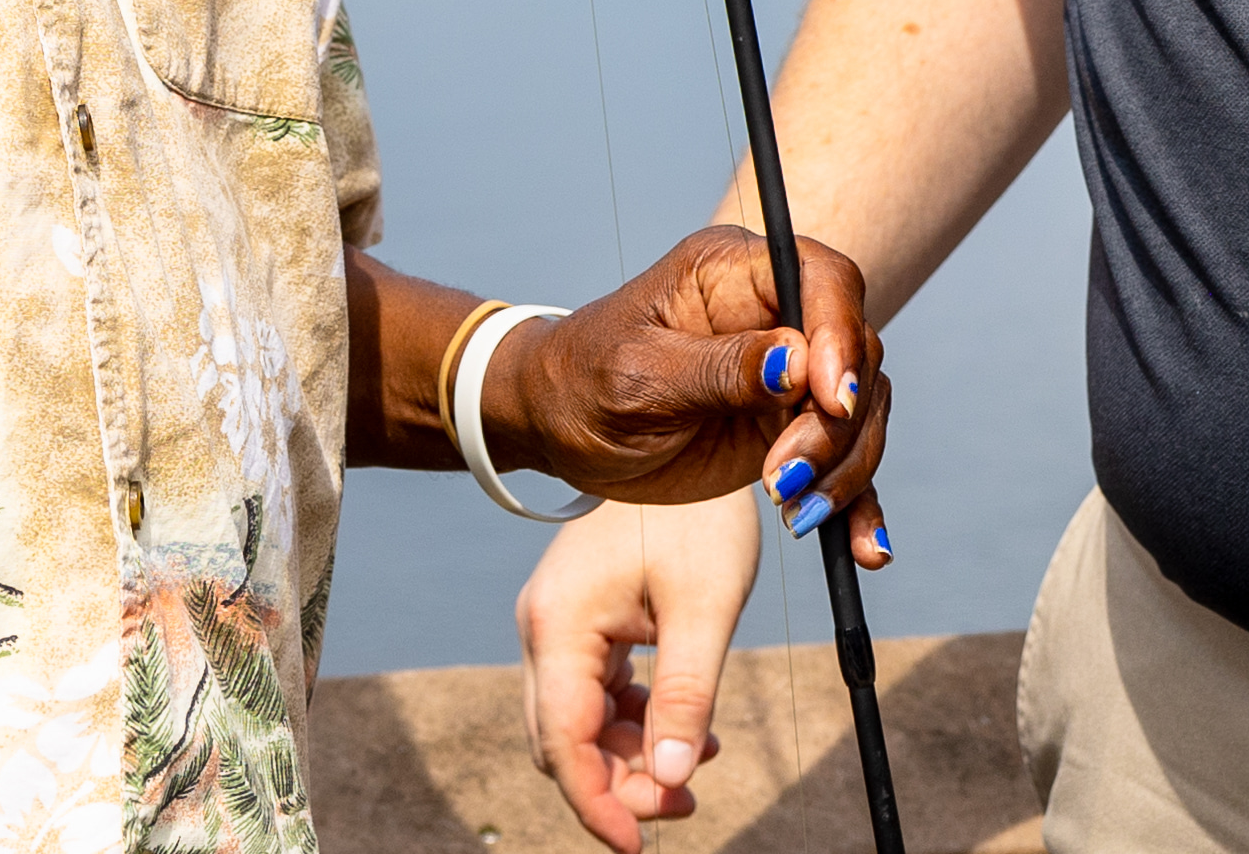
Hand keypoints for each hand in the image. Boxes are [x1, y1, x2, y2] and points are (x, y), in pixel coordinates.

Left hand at [489, 223, 889, 534]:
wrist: (560, 428)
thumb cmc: (583, 382)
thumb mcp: (639, 376)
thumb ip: (719, 369)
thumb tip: (798, 362)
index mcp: (734, 273)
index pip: (823, 280)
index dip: (842, 335)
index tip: (829, 401)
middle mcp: (774, 315)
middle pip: (855, 353)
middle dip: (835, 424)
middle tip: (782, 477)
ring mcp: (789, 375)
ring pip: (860, 411)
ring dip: (845, 469)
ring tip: (796, 513)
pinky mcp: (790, 430)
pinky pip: (843, 461)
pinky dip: (857, 504)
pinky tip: (866, 547)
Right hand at [520, 492, 766, 850]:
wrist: (688, 436)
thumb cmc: (696, 512)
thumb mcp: (705, 606)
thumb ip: (685, 695)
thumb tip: (673, 778)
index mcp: (559, 625)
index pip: (563, 745)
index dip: (599, 806)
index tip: (643, 846)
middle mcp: (543, 627)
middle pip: (561, 742)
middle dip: (618, 785)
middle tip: (687, 804)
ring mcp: (557, 621)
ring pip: (577, 722)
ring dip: (628, 755)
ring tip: (701, 762)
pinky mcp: (581, 616)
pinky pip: (592, 691)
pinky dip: (632, 720)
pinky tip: (687, 724)